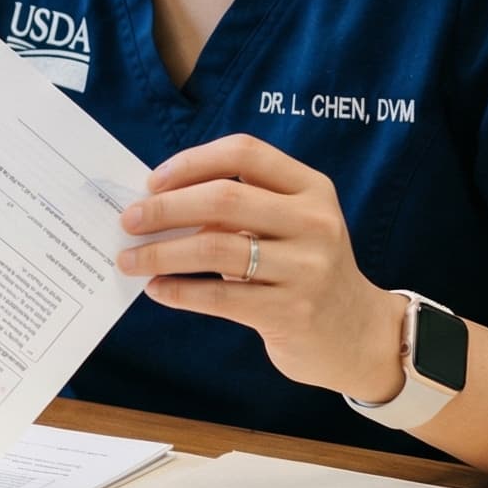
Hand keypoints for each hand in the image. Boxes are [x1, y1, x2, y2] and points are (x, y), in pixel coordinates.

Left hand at [115, 134, 407, 402]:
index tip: (152, 181)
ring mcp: (306, 269)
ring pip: (215, 249)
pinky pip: (218, 297)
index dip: (192, 162)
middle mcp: (314, 222)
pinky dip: (178, 291)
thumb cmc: (306, 268)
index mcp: (311, 188)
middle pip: (223, 198)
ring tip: (130, 259)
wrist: (358, 334)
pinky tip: (157, 289)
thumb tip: (159, 204)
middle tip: (128, 220)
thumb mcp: (291, 225)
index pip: (244, 152)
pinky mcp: (290, 312)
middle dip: (165, 208)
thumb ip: (241, 208)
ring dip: (161, 252)